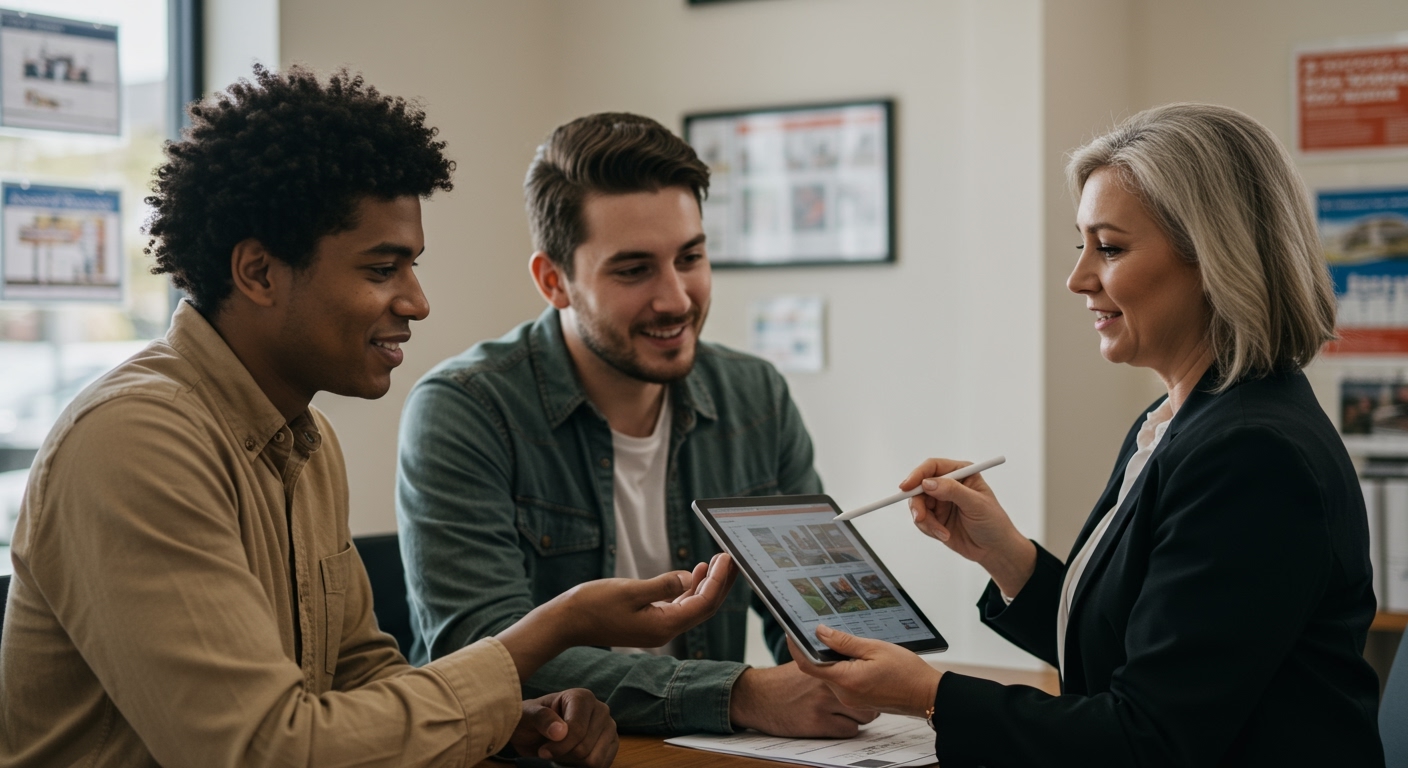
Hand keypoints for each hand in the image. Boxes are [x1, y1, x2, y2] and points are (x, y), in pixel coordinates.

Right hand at [497, 554, 736, 678]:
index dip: (718, 580)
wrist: (567, 622)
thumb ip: (663, 585)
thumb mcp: (630, 591)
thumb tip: (689, 579)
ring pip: (692, 607)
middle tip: (730, 558)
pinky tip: (692, 575)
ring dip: (706, 585)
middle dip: (719, 583)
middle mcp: (664, 631)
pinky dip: (689, 590)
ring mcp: (657, 627)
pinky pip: (678, 606)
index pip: (703, 603)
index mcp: (663, 627)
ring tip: (715, 562)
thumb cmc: (593, 605)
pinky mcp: (648, 621)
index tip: (726, 558)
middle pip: (704, 607)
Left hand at [509, 689, 616, 767]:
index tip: (543, 751)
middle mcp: (601, 709)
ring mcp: (609, 726)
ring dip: (573, 761)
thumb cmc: (531, 720)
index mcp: (582, 697)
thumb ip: (541, 718)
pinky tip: (573, 756)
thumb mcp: (527, 715)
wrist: (536, 730)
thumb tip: (560, 731)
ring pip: (594, 759)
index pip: (577, 730)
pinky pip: (602, 764)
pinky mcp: (612, 743)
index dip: (559, 746)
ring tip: (563, 750)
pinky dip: (583, 766)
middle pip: (584, 748)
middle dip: (564, 754)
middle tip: (552, 749)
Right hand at [728, 661, 878, 736]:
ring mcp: (823, 704)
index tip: (868, 684)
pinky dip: (845, 729)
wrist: (757, 697)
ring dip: (856, 717)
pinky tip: (832, 723)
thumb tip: (850, 659)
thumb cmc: (781, 682)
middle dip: (865, 702)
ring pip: (863, 716)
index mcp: (824, 666)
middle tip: (857, 703)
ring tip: (843, 713)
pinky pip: (849, 730)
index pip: (859, 671)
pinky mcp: (819, 724)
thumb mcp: (804, 665)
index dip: (866, 680)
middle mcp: (826, 683)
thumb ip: (826, 663)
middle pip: (866, 697)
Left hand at [787, 627, 940, 717]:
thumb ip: (844, 641)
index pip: (809, 664)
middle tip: (820, 628)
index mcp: (847, 680)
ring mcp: (851, 699)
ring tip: (844, 640)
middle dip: (817, 650)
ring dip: (832, 659)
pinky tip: (855, 655)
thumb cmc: (907, 671)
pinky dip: (842, 667)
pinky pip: (842, 681)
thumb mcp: (875, 648)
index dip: (796, 646)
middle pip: (819, 669)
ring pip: (831, 675)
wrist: (927, 695)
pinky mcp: (858, 700)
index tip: (790, 631)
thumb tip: (820, 632)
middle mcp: (845, 693)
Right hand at [901, 457, 1035, 596]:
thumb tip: (928, 483)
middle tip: (920, 518)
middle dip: (918, 503)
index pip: (933, 467)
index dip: (917, 475)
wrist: (995, 550)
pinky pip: (921, 520)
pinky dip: (928, 529)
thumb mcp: (976, 504)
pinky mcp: (936, 518)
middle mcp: (948, 485)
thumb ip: (952, 491)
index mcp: (961, 474)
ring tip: (941, 532)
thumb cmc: (994, 523)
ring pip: (918, 505)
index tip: (907, 487)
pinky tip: (944, 535)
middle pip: (919, 486)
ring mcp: (941, 502)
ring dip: (925, 520)